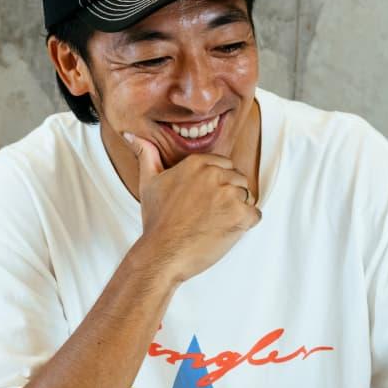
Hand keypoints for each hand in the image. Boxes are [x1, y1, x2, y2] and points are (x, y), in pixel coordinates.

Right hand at [125, 133, 257, 282]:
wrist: (162, 253)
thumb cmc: (156, 222)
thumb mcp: (148, 183)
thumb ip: (146, 155)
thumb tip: (133, 135)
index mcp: (197, 164)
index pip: (225, 166)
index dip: (218, 184)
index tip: (206, 200)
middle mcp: (214, 174)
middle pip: (238, 180)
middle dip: (228, 197)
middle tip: (208, 215)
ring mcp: (229, 194)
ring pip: (247, 197)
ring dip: (236, 211)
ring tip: (213, 224)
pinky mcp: (240, 215)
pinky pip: (254, 215)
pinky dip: (244, 225)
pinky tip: (223, 231)